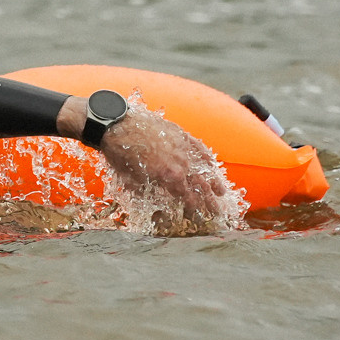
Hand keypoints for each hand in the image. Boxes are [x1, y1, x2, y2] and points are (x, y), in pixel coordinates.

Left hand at [97, 104, 241, 233]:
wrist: (117, 125)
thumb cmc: (120, 153)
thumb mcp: (130, 179)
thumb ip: (146, 190)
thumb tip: (152, 198)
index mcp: (169, 176)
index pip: (186, 196)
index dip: (193, 207)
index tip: (198, 215)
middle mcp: (181, 163)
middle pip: (200, 185)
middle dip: (209, 200)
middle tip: (217, 211)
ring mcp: (183, 147)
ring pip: (204, 167)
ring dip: (214, 181)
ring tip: (221, 192)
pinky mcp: (181, 134)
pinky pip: (198, 147)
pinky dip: (206, 156)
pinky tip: (212, 163)